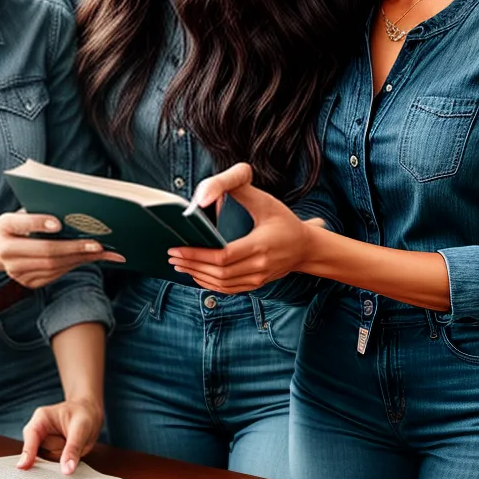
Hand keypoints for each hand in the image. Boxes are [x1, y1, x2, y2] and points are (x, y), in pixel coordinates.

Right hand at [0, 212, 123, 288]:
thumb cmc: (11, 226)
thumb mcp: (16, 214)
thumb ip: (35, 214)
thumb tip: (67, 215)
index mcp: (3, 229)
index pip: (22, 225)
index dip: (40, 223)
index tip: (58, 223)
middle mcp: (7, 254)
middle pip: (45, 252)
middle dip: (74, 249)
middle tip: (98, 245)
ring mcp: (17, 272)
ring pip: (53, 266)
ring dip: (80, 259)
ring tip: (102, 253)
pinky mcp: (27, 282)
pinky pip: (54, 274)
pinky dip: (73, 265)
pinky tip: (88, 258)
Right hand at [17, 397, 103, 474]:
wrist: (89, 413)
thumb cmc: (84, 415)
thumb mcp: (81, 429)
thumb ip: (72, 450)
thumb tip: (67, 471)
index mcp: (41, 418)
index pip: (31, 437)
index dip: (27, 453)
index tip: (22, 467)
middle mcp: (38, 431)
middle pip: (41, 453)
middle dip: (59, 452)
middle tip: (73, 439)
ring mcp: (42, 443)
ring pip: (48, 461)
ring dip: (63, 457)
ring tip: (72, 441)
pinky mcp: (48, 452)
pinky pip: (53, 465)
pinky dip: (63, 462)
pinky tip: (70, 451)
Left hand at [167, 163, 316, 292]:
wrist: (307, 248)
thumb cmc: (283, 220)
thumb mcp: (263, 200)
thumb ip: (235, 189)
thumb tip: (204, 194)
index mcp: (261, 245)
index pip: (223, 256)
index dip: (197, 254)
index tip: (177, 248)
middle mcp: (259, 266)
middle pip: (219, 272)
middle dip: (191, 264)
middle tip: (171, 256)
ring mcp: (258, 278)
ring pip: (221, 284)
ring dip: (196, 275)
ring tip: (178, 264)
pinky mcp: (255, 284)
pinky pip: (228, 289)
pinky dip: (208, 283)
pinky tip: (195, 273)